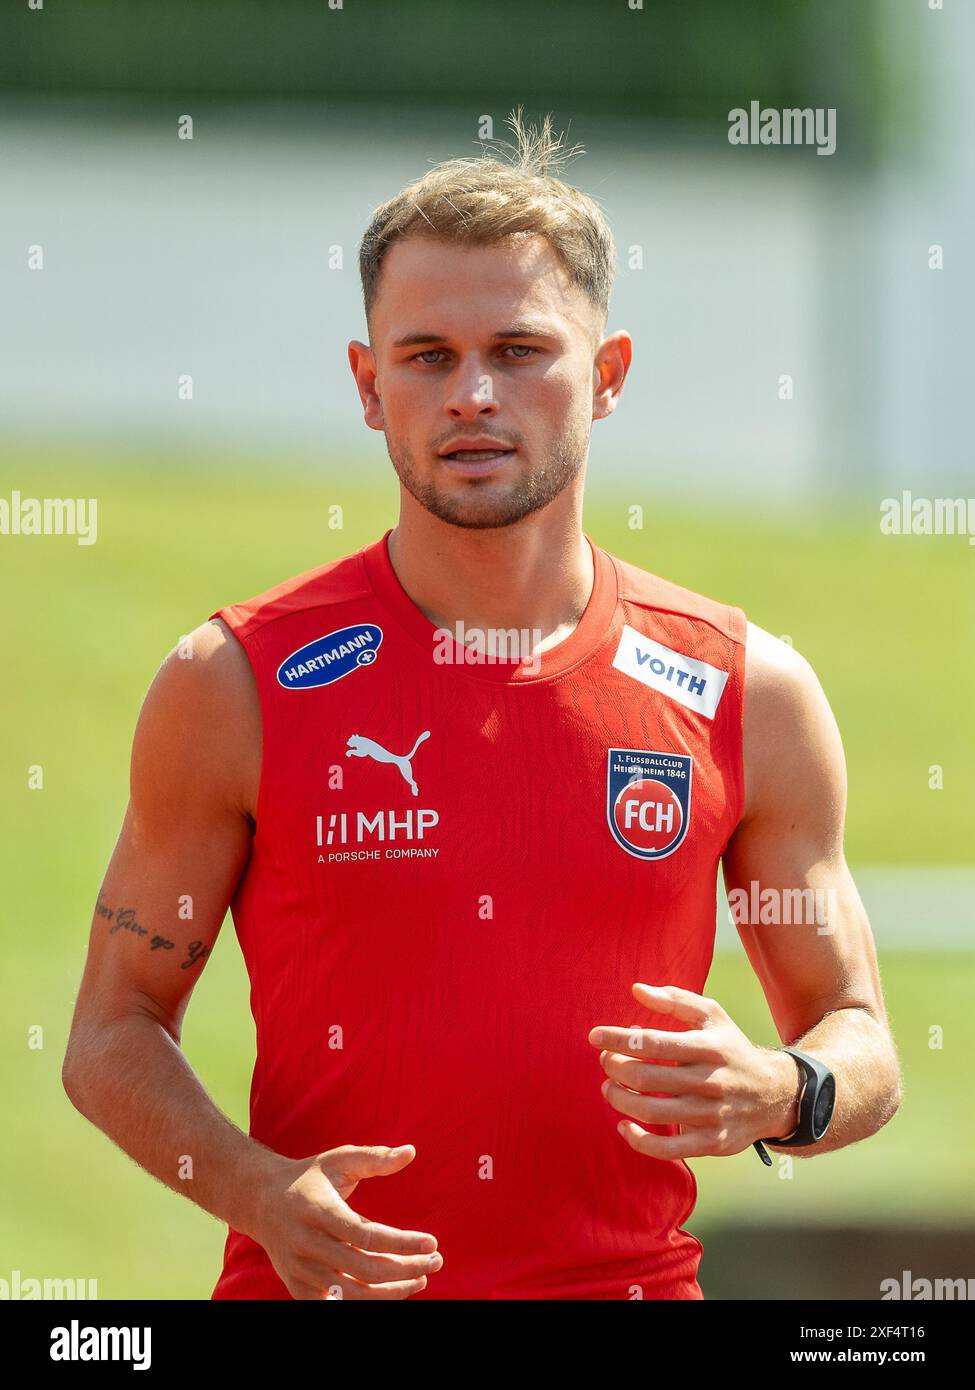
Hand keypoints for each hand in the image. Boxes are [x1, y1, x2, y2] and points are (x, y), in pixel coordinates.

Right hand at [249, 1143, 442, 1298]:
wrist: (260, 1200)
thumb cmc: (309, 1177)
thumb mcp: (338, 1159)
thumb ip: (374, 1157)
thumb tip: (411, 1152)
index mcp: (318, 1210)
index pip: (366, 1235)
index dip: (402, 1243)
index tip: (432, 1243)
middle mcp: (307, 1243)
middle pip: (364, 1269)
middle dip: (405, 1269)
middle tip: (435, 1261)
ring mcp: (300, 1270)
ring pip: (352, 1294)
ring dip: (391, 1293)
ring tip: (420, 1279)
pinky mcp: (297, 1288)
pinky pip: (334, 1307)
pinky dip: (364, 1304)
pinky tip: (390, 1293)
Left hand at [588, 983, 799, 1158]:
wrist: (775, 1094)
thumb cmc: (731, 1049)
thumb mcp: (712, 1016)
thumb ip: (674, 999)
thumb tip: (636, 990)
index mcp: (708, 1047)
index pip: (652, 1042)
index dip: (617, 1039)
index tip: (595, 1036)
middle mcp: (710, 1082)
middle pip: (645, 1078)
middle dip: (615, 1068)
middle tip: (606, 1062)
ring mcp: (711, 1115)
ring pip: (651, 1112)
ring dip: (619, 1099)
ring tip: (610, 1088)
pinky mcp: (711, 1143)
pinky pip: (668, 1149)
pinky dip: (638, 1140)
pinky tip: (625, 1126)